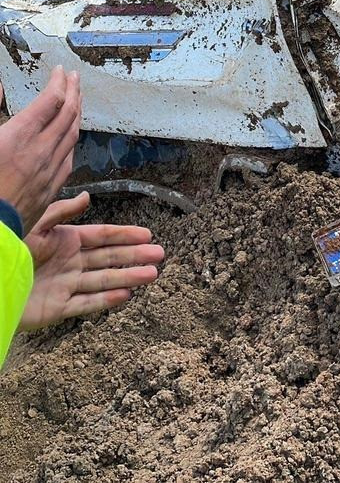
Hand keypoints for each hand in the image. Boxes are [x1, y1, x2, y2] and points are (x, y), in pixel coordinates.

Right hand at [0, 67, 81, 232]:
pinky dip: (72, 140)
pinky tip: (71, 138)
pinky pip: (68, 158)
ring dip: (77, 113)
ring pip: (71, 135)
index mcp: (19, 136)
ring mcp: (47, 172)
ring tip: (77, 100)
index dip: (58, 82)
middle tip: (74, 78)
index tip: (59, 71)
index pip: (50, 100)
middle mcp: (39, 151)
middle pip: (67, 114)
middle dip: (73, 91)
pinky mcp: (49, 190)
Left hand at [20, 192, 163, 330]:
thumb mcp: (37, 224)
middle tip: (160, 254)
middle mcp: (70, 262)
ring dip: (128, 277)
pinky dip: (106, 300)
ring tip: (152, 275)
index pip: (103, 236)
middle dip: (135, 256)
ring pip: (104, 281)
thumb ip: (62, 212)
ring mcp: (66, 285)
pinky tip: (126, 295)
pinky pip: (86, 303)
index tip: (147, 234)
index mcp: (66, 240)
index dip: (125, 235)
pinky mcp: (57, 308)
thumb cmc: (10, 246)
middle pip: (109, 259)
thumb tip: (87, 197)